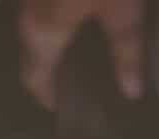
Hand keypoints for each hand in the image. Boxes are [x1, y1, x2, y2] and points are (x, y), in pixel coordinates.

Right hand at [18, 0, 145, 108]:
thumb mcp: (121, 7)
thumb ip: (125, 48)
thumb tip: (132, 93)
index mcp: (41, 33)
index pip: (33, 79)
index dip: (46, 98)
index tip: (64, 109)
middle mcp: (26, 15)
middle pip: (31, 55)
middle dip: (50, 72)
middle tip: (79, 83)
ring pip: (35, 29)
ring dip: (52, 44)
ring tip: (83, 52)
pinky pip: (42, 8)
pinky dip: (57, 20)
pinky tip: (80, 15)